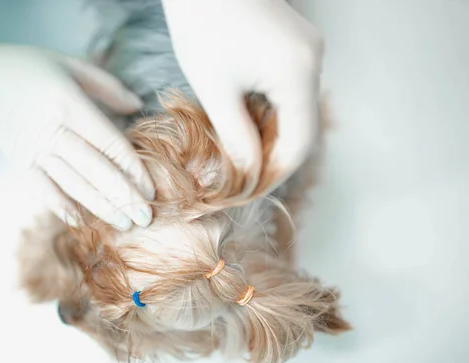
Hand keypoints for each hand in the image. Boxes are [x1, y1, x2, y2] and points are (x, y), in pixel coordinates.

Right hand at [0, 31, 154, 229]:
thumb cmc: (31, 67)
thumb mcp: (72, 65)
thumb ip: (109, 87)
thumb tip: (138, 106)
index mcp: (69, 104)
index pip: (109, 143)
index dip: (132, 168)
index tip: (151, 188)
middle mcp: (52, 131)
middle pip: (96, 170)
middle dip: (123, 197)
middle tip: (146, 218)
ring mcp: (34, 150)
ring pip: (73, 185)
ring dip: (101, 207)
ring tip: (125, 225)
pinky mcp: (20, 163)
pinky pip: (44, 190)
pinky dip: (62, 208)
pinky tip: (82, 223)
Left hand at [162, 0, 323, 190]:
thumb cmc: (201, 22)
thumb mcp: (215, 88)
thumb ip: (236, 135)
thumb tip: (248, 173)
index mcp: (297, 72)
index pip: (300, 142)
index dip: (278, 172)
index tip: (252, 189)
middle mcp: (313, 60)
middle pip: (302, 127)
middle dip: (273, 155)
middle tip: (244, 177)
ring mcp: (308, 49)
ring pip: (296, 109)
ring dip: (271, 134)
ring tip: (240, 152)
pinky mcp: (297, 43)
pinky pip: (290, 89)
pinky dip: (270, 111)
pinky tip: (245, 120)